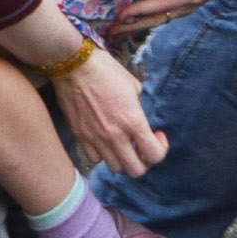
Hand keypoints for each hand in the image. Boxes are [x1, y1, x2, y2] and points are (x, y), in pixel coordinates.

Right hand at [56, 50, 168, 177]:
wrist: (76, 66)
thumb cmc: (107, 71)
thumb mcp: (134, 87)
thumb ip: (138, 109)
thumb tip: (137, 121)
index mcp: (133, 121)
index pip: (154, 155)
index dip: (161, 149)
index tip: (157, 135)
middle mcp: (115, 135)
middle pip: (135, 171)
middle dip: (144, 162)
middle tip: (142, 146)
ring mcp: (96, 139)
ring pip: (115, 167)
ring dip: (123, 159)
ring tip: (123, 144)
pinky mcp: (80, 137)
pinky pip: (94, 159)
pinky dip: (103, 154)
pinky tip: (105, 140)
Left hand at [109, 0, 236, 36]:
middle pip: (164, 9)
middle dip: (139, 15)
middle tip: (114, 21)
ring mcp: (192, 3)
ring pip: (163, 18)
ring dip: (139, 26)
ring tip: (114, 32)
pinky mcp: (189, 5)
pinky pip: (166, 17)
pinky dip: (148, 24)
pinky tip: (129, 27)